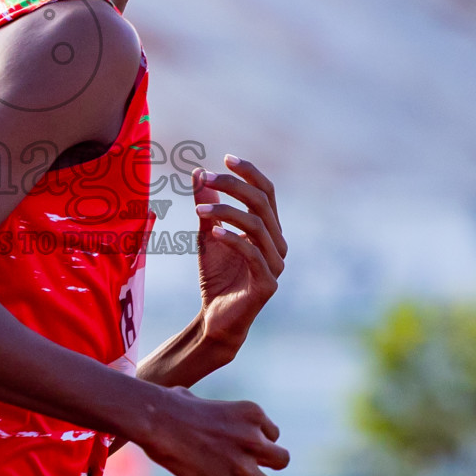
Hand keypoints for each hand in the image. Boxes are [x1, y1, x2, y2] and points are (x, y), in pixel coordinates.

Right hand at [137, 385, 289, 475]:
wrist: (157, 420)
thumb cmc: (171, 405)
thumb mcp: (205, 399)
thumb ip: (212, 410)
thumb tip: (191, 403)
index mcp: (252, 414)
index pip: (273, 435)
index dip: (257, 443)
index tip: (239, 445)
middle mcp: (254, 438)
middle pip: (282, 460)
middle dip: (266, 465)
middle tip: (246, 466)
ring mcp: (241, 463)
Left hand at [192, 154, 287, 352]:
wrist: (215, 318)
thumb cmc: (216, 275)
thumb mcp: (207, 234)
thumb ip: (207, 205)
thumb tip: (199, 173)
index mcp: (268, 228)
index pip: (266, 192)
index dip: (249, 172)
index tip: (225, 157)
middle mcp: (277, 243)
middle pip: (262, 203)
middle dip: (234, 186)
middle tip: (206, 178)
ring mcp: (275, 263)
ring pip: (257, 226)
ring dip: (226, 212)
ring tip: (199, 211)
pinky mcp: (267, 283)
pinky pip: (252, 254)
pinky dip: (233, 239)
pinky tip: (213, 232)